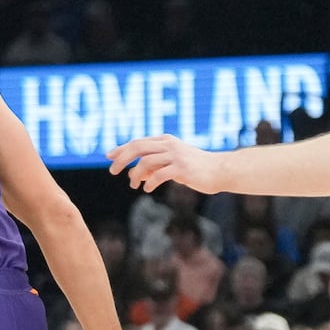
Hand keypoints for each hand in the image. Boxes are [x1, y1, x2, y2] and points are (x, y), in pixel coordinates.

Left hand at [105, 134, 223, 193]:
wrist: (220, 170)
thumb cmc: (194, 168)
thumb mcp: (170, 165)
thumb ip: (151, 167)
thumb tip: (130, 174)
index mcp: (165, 141)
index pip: (138, 142)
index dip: (121, 149)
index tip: (108, 156)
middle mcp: (169, 145)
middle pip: (137, 147)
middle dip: (121, 159)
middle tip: (112, 171)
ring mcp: (176, 156)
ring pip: (145, 162)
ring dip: (135, 175)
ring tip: (134, 185)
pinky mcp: (182, 169)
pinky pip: (158, 175)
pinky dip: (149, 183)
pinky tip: (147, 188)